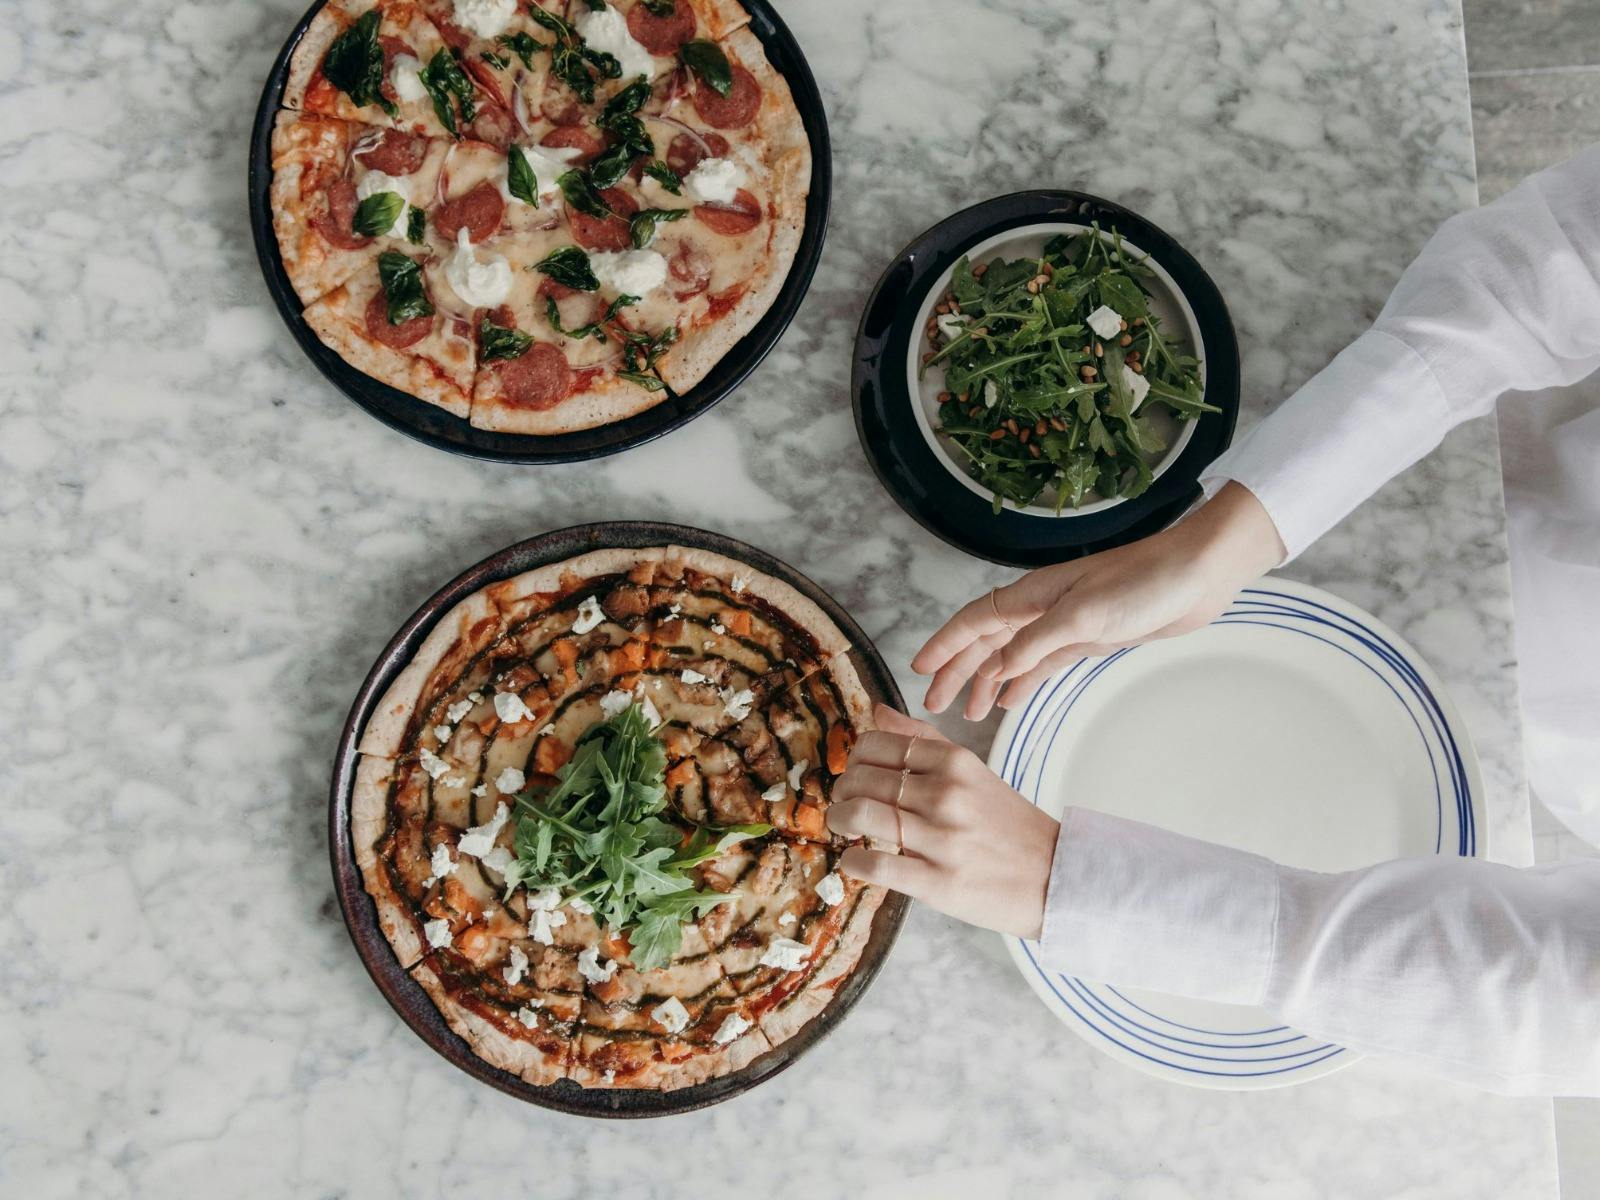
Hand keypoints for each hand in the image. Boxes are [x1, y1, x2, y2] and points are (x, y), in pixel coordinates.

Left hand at [827, 706, 1057, 938]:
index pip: (877, 744)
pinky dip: (852, 863)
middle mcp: (947, 795)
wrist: (1055, 877)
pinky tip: (855, 862)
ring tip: (844, 828)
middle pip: (862, 779)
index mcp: (955, 762)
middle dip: (842, 791)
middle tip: (845, 803)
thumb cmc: (1008, 825)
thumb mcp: (973, 771)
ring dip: (839, 821)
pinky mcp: (938, 882)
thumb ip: (924, 739)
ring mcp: (942, 839)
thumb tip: (877, 711)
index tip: (856, 773)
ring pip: (860, 815)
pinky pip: (875, 866)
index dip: (854, 758)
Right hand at [913, 482, 1284, 719]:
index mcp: (1033, 596)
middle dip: (956, 672)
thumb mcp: (1083, 616)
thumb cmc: (1143, 583)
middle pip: (985, 642)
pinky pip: (1041, 666)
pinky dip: (1021, 683)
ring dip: (985, 682)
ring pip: (1010, 657)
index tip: (919, 671)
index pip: (973, 622)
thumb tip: (999, 671)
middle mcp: (1041, 609)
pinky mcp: (1088, 640)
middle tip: (933, 705)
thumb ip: (1037, 643)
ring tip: (967, 713)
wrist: (1197, 576)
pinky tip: (1009, 701)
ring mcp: (1063, 626)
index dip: (944, 646)